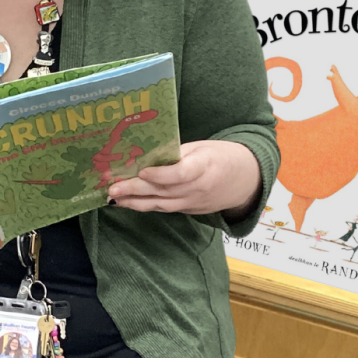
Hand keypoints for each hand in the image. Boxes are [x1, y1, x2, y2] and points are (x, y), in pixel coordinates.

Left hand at [108, 139, 260, 217]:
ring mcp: (194, 202)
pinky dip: (146, 206)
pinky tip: (128, 203)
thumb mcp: (202, 147)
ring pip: (161, 204)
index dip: (160, 174)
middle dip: (136, 190)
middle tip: (113, 188)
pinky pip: (165, 209)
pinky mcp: (189, 210)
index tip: (141, 171)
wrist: (245, 181)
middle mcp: (198, 188)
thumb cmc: (221, 156)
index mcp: (205, 166)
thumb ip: (177, 153)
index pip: (181, 173)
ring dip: (135, 202)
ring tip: (114, 198)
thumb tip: (148, 156)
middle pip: (164, 191)